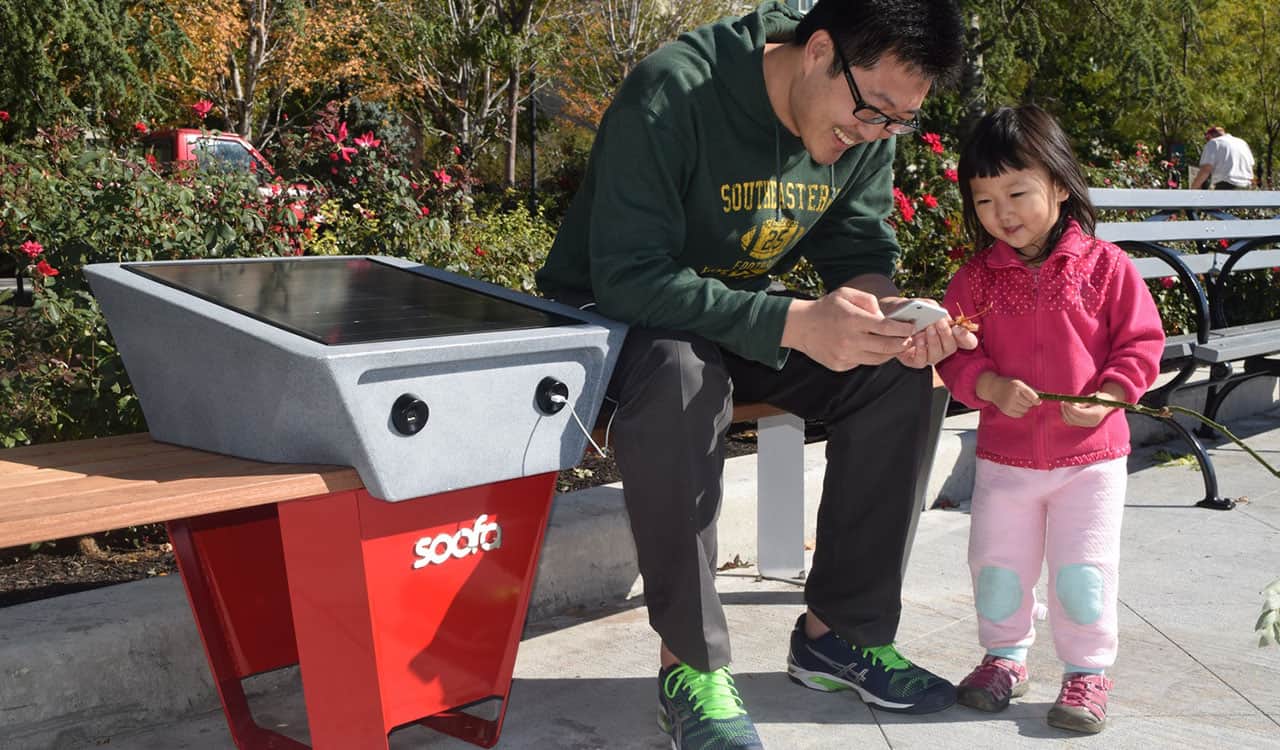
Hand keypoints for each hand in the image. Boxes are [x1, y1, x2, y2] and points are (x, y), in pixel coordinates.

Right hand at [780, 288, 914, 371]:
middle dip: (903, 343)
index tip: (911, 327)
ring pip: (878, 359)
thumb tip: (884, 316)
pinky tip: (875, 349)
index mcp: (852, 320)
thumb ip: (868, 300)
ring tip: (897, 346)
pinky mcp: (840, 365)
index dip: (903, 329)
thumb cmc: (826, 308)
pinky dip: (872, 356)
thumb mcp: (845, 294)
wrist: (800, 326)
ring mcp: (844, 355)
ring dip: (891, 353)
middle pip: (886, 347)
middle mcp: (849, 340)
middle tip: (910, 339)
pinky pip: (863, 362)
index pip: (886, 328)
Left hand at [883, 296, 978, 368]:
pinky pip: (922, 361)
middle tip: (938, 322)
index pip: (968, 341)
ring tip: (926, 329)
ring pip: (938, 354)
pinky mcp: (916, 361)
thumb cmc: (908, 310)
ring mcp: (930, 356)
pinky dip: (920, 350)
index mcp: (949, 333)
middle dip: (946, 334)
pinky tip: (917, 339)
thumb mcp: (920, 304)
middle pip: (952, 347)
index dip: (966, 337)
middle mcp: (942, 347)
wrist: (887, 317)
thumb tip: (941, 314)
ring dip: (933, 341)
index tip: (958, 328)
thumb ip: (932, 306)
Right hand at [979, 374, 1040, 417]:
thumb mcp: (1019, 383)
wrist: (992, 388)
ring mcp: (1008, 403)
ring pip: (1025, 410)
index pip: (1031, 396)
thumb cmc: (1009, 384)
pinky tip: (1016, 406)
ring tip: (1019, 402)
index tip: (1038, 402)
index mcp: (1017, 386)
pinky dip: (1020, 412)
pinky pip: (1019, 415)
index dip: (1036, 400)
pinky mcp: (1006, 410)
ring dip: (1025, 407)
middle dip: (1029, 402)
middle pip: (1029, 404)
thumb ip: (1031, 389)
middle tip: (1024, 399)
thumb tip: (1044, 396)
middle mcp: (1013, 395)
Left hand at [1061, 390, 1118, 427]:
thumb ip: (1082, 402)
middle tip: (1063, 402)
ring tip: (1064, 404)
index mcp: (1096, 414)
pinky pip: (1071, 422)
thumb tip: (1070, 404)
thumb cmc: (1099, 398)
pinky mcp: (1083, 424)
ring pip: (1071, 421)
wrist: (1106, 404)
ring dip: (1065, 413)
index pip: (1080, 413)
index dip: (1071, 408)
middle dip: (1066, 410)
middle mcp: (1092, 422)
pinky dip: (1066, 416)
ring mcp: (1087, 424)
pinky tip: (1065, 409)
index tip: (1065, 401)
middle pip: (1074, 419)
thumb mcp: (1092, 397)